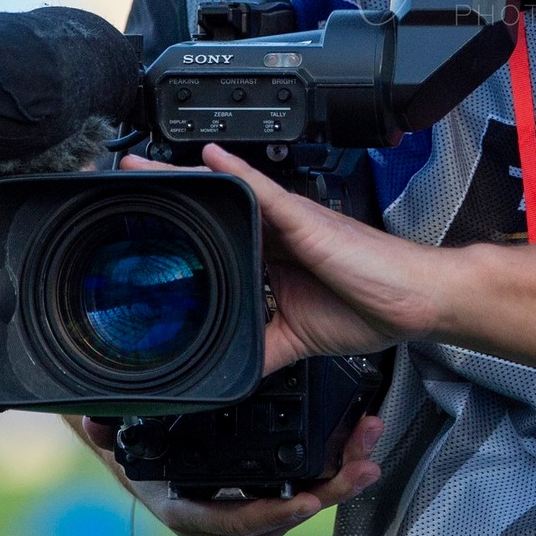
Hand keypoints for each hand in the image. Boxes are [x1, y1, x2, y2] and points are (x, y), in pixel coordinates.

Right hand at [64, 412, 384, 535]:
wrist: (130, 444)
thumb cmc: (124, 437)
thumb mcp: (111, 432)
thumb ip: (104, 429)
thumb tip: (93, 423)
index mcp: (185, 507)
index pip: (232, 521)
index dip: (269, 514)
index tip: (303, 500)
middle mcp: (219, 518)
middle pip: (283, 515)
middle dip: (327, 492)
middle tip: (361, 466)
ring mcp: (246, 508)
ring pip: (300, 502)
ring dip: (339, 476)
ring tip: (369, 448)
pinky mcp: (265, 491)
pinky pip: (302, 487)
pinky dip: (332, 467)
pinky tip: (357, 444)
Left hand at [121, 144, 456, 373]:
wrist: (414, 300)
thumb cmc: (372, 306)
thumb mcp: (299, 337)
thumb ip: (263, 348)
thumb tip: (230, 375)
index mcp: (273, 259)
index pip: (218, 241)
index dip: (180, 233)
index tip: (141, 230)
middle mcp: (276, 234)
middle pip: (214, 209)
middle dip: (168, 197)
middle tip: (121, 185)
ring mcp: (289, 222)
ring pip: (228, 193)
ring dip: (184, 178)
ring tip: (139, 167)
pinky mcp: (304, 218)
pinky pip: (264, 190)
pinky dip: (235, 173)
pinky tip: (208, 160)